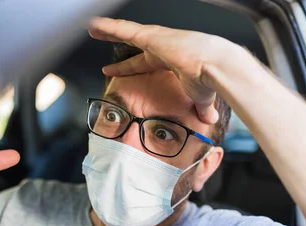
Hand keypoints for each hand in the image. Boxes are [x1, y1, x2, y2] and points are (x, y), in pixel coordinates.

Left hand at [88, 17, 236, 123]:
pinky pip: (124, 30)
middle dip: (114, 38)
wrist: (214, 67)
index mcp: (170, 59)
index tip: (110, 69)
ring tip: (90, 27)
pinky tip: (94, 24)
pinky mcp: (150, 36)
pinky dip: (108, 27)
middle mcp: (161, 45)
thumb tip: (211, 120)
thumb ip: (202, 108)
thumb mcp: (201, 98)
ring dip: (107, 29)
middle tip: (98, 35)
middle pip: (130, 41)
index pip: (141, 63)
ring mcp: (155, 39)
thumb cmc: (210, 80)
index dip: (125, 67)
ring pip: (124, 32)